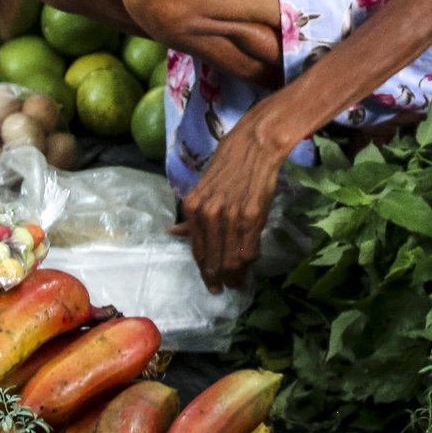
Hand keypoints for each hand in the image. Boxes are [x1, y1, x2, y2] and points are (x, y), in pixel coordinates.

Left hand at [175, 110, 289, 291]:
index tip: (210, 281)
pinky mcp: (252, 216)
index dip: (204, 269)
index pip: (197, 250)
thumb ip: (192, 215)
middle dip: (217, 279)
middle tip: (223, 288)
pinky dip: (249, 262)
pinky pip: (249, 249)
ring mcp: (231, 216)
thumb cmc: (229, 161)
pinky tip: (249, 265)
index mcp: (193, 207)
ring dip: (234, 275)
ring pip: (230, 259)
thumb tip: (175, 233)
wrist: (256, 144)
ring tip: (237, 283)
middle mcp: (209, 214)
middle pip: (212, 259)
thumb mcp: (203, 187)